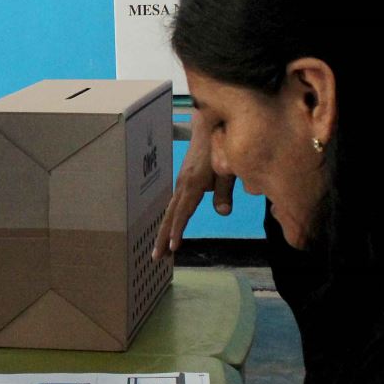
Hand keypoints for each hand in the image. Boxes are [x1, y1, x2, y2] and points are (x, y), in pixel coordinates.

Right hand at [156, 119, 232, 257]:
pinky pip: (174, 203)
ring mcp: (181, 182)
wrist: (209, 125)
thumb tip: (223, 213)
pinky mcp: (184, 180)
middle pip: (170, 215)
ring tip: (159, 249)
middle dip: (162, 237)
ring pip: (170, 211)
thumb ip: (225, 191)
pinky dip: (170, 219)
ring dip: (163, 230)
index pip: (183, 213)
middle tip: (155, 257)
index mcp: (193, 184)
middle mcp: (183, 185)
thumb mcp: (228, 169)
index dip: (177, 231)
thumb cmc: (221, 146)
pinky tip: (169, 228)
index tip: (172, 248)